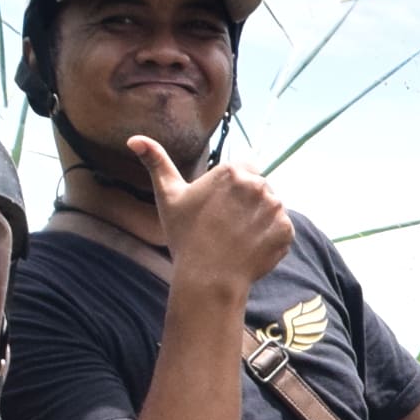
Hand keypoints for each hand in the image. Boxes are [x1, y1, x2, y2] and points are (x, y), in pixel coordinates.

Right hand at [135, 134, 294, 294]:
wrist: (207, 279)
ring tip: (236, 238)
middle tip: (225, 226)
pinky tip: (249, 248)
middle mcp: (258, 184)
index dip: (231, 188)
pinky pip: (281, 229)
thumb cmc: (186, 237)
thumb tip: (134, 139)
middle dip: (246, 203)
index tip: (218, 207)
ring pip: (270, 208)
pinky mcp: (286, 230)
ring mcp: (275, 208)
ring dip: (259, 220)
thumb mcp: (168, 196)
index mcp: (233, 171)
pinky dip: (269, 238)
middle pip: (258, 188)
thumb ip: (156, 162)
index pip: (244, 170)